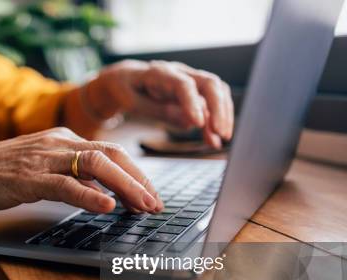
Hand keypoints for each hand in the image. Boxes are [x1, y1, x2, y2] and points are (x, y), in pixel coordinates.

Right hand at [0, 128, 163, 219]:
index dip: (136, 173)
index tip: (151, 193)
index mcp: (63, 139)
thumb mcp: (42, 168)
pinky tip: (107, 206)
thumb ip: (71, 176)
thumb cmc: (1, 171)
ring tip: (143, 206)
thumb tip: (103, 192)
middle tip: (156, 204)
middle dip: (139, 180)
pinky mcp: (29, 178)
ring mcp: (44, 159)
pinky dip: (89, 196)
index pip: (111, 151)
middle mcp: (58, 144)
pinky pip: (65, 184)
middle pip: (111, 155)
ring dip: (125, 187)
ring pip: (95, 166)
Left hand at [85, 60, 234, 148]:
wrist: (124, 80)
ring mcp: (189, 81)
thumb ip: (157, 110)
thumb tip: (188, 122)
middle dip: (219, 109)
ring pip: (216, 92)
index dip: (193, 103)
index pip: (183, 84)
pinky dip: (214, 122)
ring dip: (222, 116)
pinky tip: (213, 140)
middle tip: (221, 133)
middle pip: (209, 84)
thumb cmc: (125, 90)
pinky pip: (210, 104)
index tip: (199, 124)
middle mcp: (180, 73)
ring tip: (219, 140)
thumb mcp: (131, 102)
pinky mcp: (193, 92)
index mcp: (160, 73)